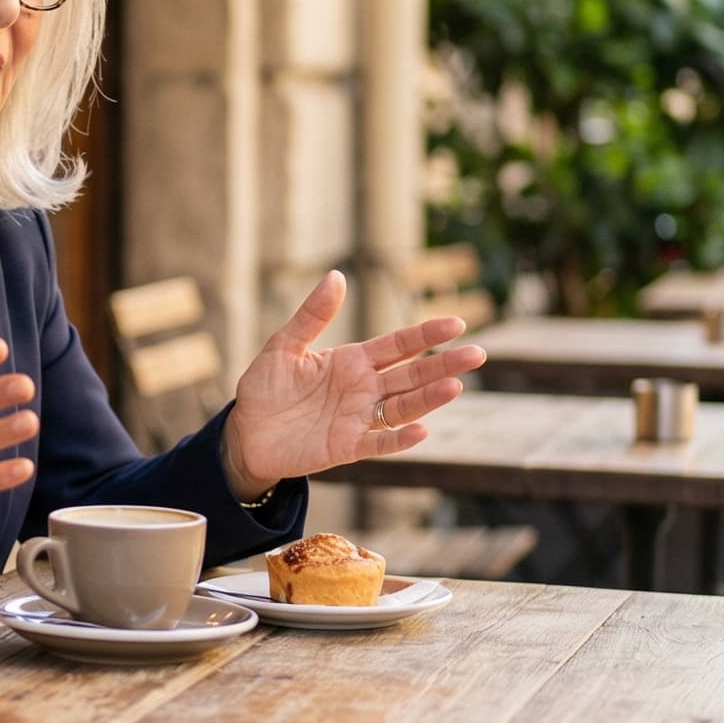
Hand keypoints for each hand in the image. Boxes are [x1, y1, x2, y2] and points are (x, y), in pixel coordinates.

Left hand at [219, 270, 486, 500]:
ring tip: (455, 386)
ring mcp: (359, 418)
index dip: (426, 335)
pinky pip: (380, 442)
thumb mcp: (284, 346)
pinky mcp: (347, 447)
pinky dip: (401, 438)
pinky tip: (423, 430)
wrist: (246, 433)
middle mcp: (364, 389)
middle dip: (444, 364)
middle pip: (412, 375)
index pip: (398, 345)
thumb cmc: (265, 388)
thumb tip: (337, 276)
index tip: (457, 324)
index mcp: (353, 361)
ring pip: (404, 407)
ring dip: (429, 398)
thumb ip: (312, 316)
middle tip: (477, 353)